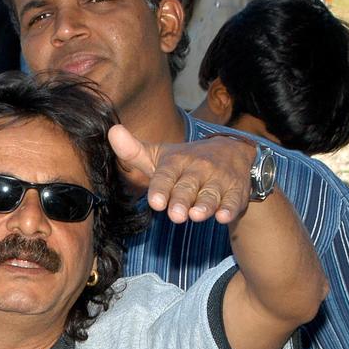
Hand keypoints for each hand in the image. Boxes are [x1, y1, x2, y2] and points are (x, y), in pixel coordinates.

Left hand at [108, 124, 253, 223]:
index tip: (155, 202)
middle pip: (188, 187)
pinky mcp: (236, 191)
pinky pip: (233, 201)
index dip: (161, 188)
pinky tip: (223, 216)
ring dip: (204, 205)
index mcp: (176, 162)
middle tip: (176, 215)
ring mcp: (218, 180)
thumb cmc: (186, 162)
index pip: (165, 176)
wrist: (232, 151)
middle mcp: (198, 169)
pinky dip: (230, 208)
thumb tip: (112, 131)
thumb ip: (134, 152)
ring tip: (196, 216)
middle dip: (181, 200)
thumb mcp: (160, 156)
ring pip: (210, 195)